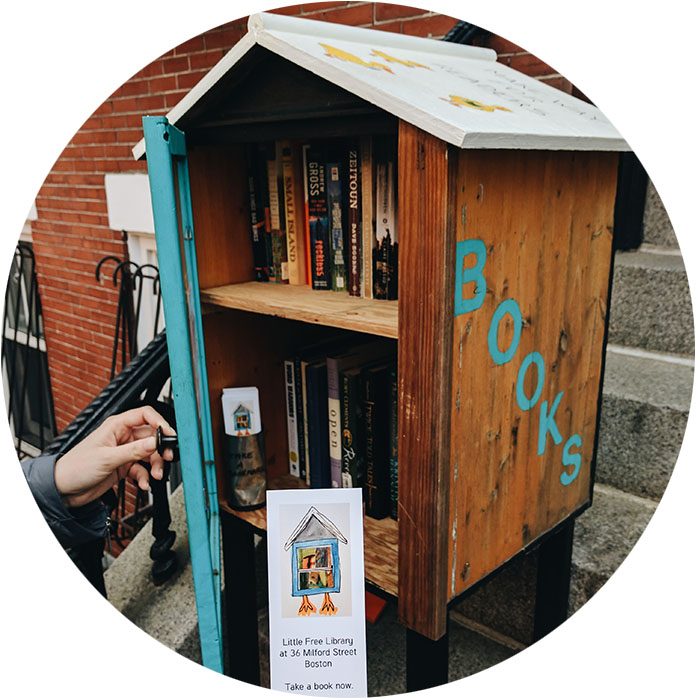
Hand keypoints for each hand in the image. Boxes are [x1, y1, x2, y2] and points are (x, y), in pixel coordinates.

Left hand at [54, 406, 175, 507]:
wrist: (63, 490)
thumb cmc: (75, 467)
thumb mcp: (107, 458)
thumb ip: (134, 450)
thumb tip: (155, 442)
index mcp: (116, 426)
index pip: (145, 415)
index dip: (160, 423)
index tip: (169, 435)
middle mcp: (123, 436)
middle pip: (152, 437)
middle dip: (161, 449)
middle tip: (168, 458)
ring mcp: (124, 451)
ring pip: (150, 454)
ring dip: (155, 465)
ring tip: (156, 475)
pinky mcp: (124, 466)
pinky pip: (142, 469)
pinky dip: (146, 476)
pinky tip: (144, 483)